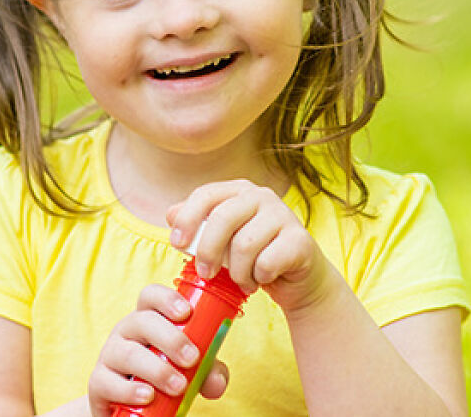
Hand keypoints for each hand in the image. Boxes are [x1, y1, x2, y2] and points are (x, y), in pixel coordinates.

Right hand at [87, 284, 229, 416]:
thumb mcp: (189, 371)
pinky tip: (148, 396)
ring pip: (128, 353)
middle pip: (143, 322)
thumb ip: (207, 371)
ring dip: (156, 370)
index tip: (187, 313)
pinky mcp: (98, 382)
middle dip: (171, 339)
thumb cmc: (164, 378)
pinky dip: (129, 390)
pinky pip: (108, 382)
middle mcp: (126, 331)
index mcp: (149, 319)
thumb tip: (216, 380)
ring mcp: (109, 355)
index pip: (151, 296)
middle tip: (192, 359)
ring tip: (178, 386)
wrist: (132, 408)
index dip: (167, 299)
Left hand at [166, 180, 338, 314]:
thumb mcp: (221, 241)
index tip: (176, 245)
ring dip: (238, 272)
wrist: (297, 280)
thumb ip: (198, 226)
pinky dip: (259, 278)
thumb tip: (170, 214)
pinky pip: (267, 262)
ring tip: (242, 281)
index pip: (206, 194)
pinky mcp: (301, 240)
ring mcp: (284, 215)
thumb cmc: (253, 257)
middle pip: (223, 218)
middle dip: (208, 251)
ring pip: (245, 244)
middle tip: (206, 274)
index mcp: (239, 190)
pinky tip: (262, 280)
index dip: (187, 219)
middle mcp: (262, 196)